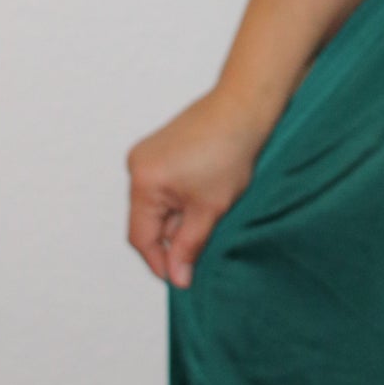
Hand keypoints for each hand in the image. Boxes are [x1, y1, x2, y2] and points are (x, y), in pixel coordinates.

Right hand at [125, 89, 268, 287]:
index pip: (141, 238)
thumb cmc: (231, 150)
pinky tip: (208, 196)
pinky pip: (165, 186)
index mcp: (143, 181)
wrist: (246, 105)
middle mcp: (137, 166)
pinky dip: (183, 198)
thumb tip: (177, 277)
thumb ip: (189, 246)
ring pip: (159, 204)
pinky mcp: (162, 148)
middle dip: (174, 238)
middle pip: (148, 221)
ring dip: (180, 217)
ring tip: (211, 214)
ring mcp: (148, 154)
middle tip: (203, 249)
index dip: (161, 263)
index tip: (182, 279)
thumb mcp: (210, 208)